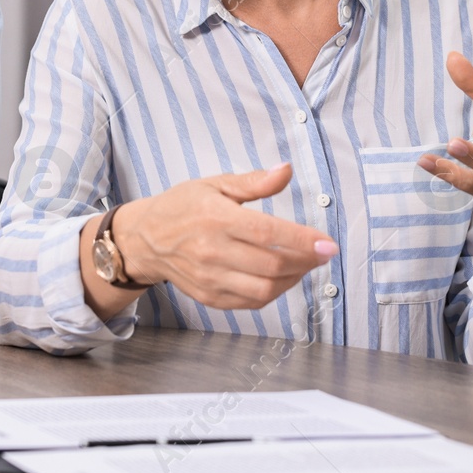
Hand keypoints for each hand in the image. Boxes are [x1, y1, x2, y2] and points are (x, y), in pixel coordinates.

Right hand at [118, 163, 338, 310]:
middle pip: (272, 264)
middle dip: (306, 261)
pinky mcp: (209, 296)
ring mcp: (210, 278)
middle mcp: (212, 252)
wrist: (144, 239)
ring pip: (265, 289)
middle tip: (321, 253)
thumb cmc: (181, 207)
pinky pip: (250, 302)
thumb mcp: (215, 184)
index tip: (328, 244)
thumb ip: (254, 182)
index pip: (268, 234)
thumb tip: (286, 170)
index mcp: (216, 219)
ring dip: (293, 279)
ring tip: (304, 264)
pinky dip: (273, 293)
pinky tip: (282, 278)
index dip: (303, 241)